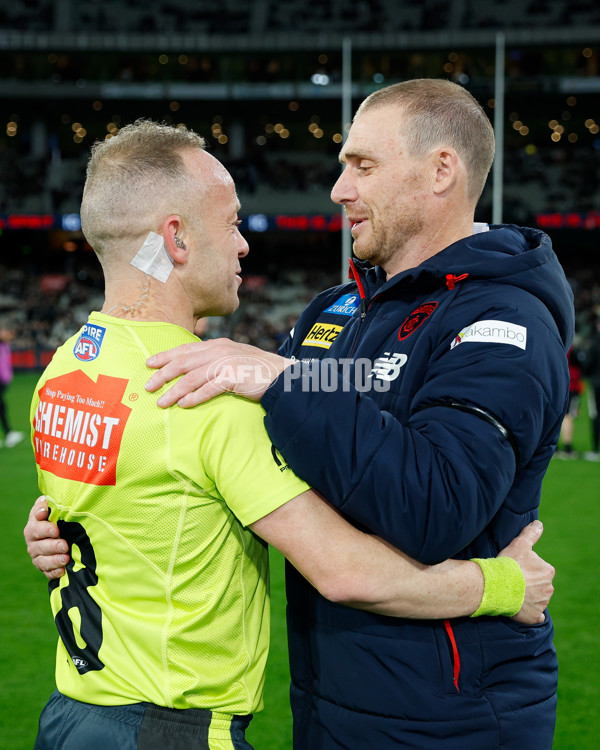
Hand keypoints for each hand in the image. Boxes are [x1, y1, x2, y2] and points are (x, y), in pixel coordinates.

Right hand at [23, 496, 68, 579]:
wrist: (62, 532)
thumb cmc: (58, 517)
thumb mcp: (52, 508)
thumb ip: (47, 504)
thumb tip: (44, 501)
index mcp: (34, 527)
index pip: (36, 528)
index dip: (44, 529)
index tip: (56, 529)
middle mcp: (33, 543)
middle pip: (39, 546)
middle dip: (52, 546)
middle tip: (64, 545)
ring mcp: (38, 557)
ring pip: (42, 561)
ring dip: (54, 560)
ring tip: (66, 558)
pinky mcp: (45, 568)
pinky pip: (47, 573)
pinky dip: (54, 572)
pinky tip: (63, 570)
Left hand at [145, 338, 292, 407]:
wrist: (281, 376)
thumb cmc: (256, 370)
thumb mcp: (234, 357)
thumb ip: (215, 360)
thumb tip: (194, 369)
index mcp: (217, 345)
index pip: (185, 349)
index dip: (166, 356)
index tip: (149, 363)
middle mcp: (219, 351)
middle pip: (183, 362)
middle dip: (163, 374)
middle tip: (148, 386)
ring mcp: (226, 364)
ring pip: (192, 378)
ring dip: (174, 391)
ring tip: (162, 402)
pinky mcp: (233, 378)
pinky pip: (208, 389)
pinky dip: (194, 397)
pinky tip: (184, 405)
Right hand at [498, 520, 553, 624]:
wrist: (496, 585)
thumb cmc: (508, 563)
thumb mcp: (520, 544)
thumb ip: (531, 533)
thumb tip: (539, 524)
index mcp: (548, 571)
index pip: (540, 569)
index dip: (527, 568)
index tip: (516, 568)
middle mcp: (549, 588)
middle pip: (540, 584)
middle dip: (529, 583)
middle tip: (513, 580)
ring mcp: (542, 604)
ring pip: (538, 599)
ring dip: (528, 597)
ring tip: (512, 592)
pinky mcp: (534, 616)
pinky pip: (536, 616)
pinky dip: (531, 613)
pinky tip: (522, 608)